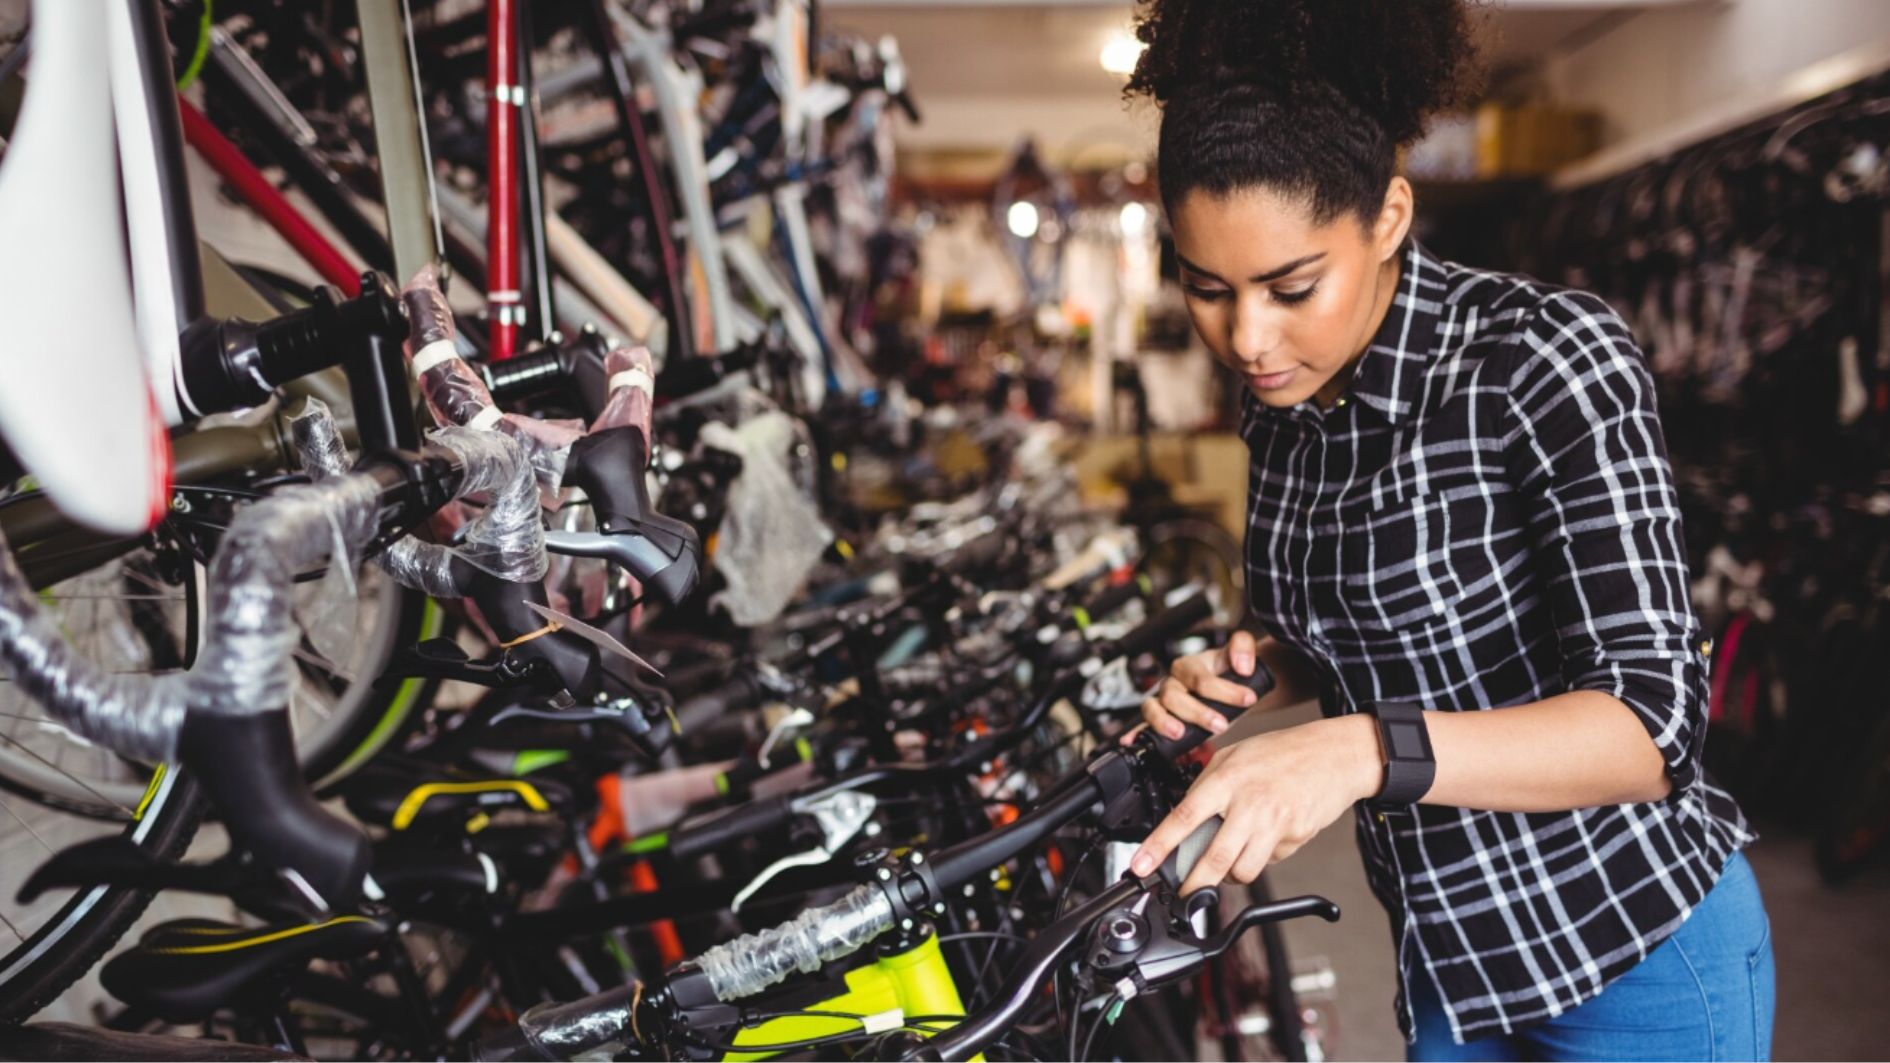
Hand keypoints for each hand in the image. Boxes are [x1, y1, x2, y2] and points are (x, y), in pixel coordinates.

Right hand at [1128, 630, 1262, 744]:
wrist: (1229, 684)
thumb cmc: (1229, 671)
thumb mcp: (1239, 652)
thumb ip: (1243, 646)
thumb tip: (1242, 665)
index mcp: (1189, 665)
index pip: (1201, 678)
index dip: (1225, 690)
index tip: (1248, 698)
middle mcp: (1172, 683)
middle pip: (1174, 697)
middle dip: (1198, 712)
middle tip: (1221, 724)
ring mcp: (1163, 702)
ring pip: (1153, 709)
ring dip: (1164, 722)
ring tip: (1179, 733)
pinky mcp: (1161, 719)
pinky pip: (1143, 726)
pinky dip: (1136, 733)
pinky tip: (1131, 741)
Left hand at [1129, 714, 1381, 894]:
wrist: (1335, 755)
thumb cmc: (1282, 752)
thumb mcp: (1235, 755)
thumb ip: (1208, 783)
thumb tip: (1186, 816)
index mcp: (1227, 780)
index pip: (1184, 817)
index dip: (1159, 846)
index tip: (1141, 866)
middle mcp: (1249, 804)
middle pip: (1213, 859)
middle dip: (1194, 885)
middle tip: (1185, 894)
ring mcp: (1274, 824)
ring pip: (1242, 871)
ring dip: (1230, 875)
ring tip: (1229, 861)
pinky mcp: (1295, 838)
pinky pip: (1269, 861)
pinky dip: (1261, 858)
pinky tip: (1266, 837)